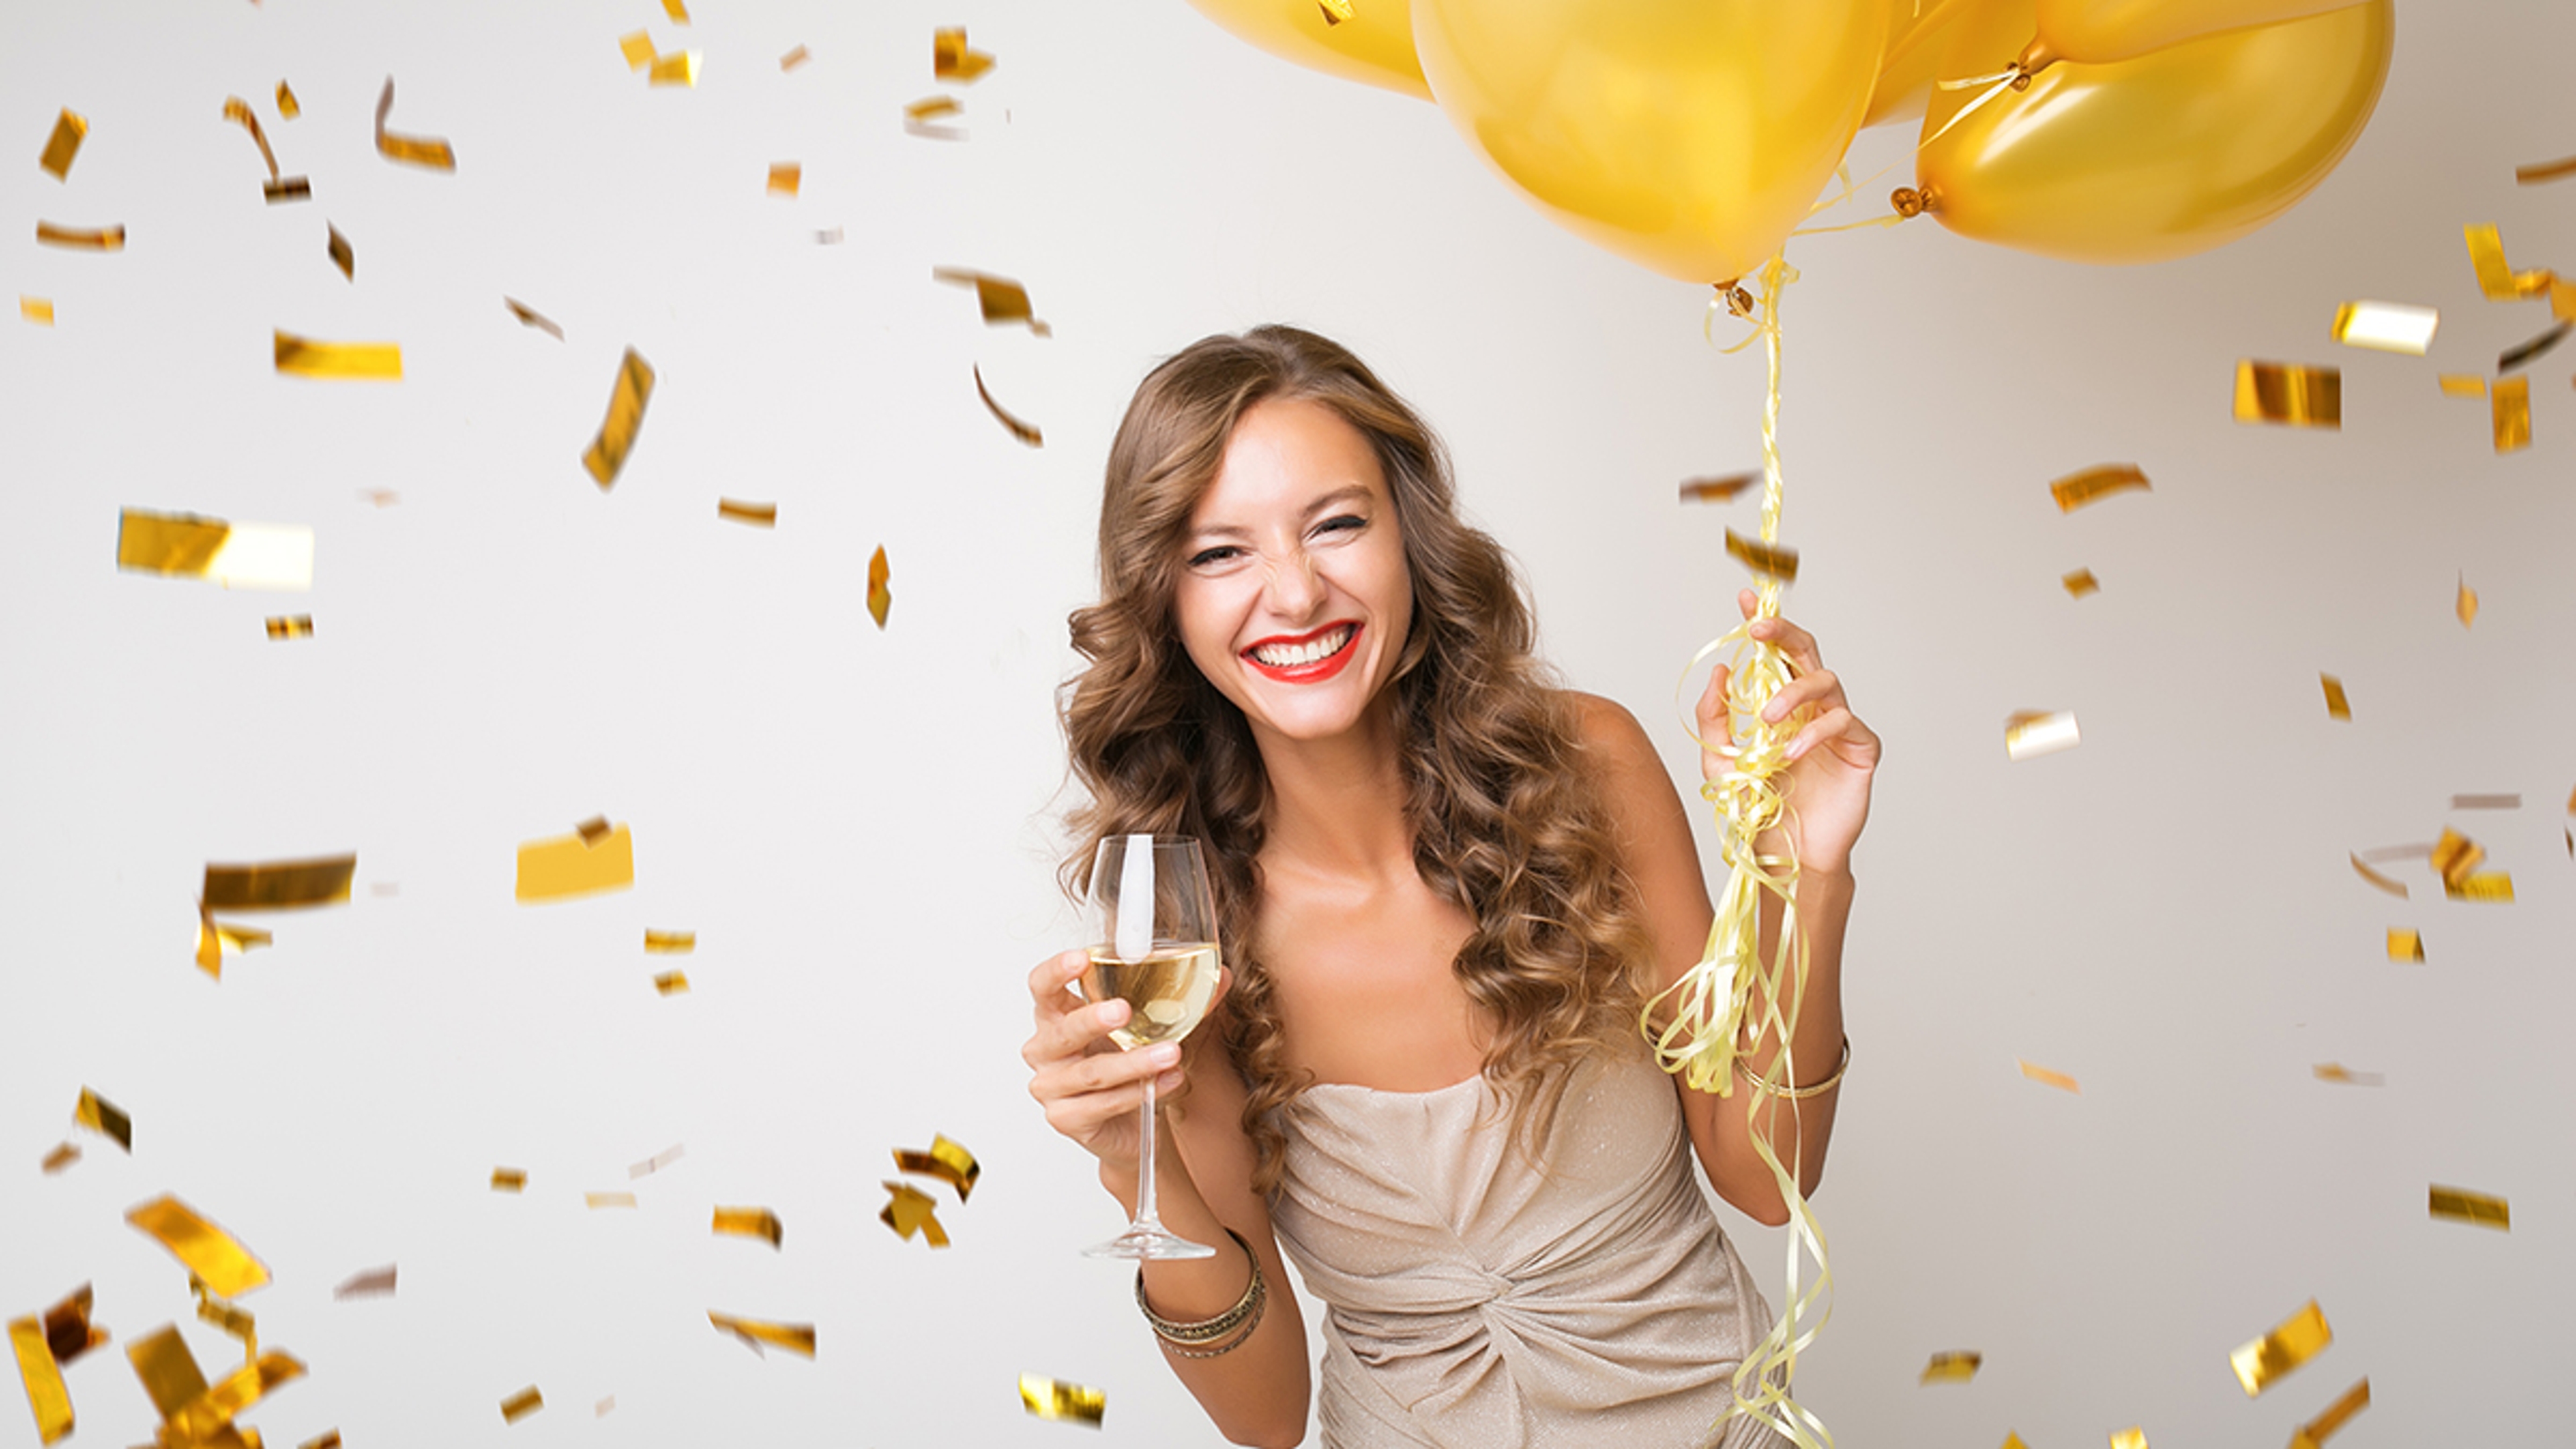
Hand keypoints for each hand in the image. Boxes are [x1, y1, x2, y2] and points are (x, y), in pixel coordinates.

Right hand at [1022, 948, 1193, 1173]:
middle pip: (1062, 1030)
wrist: (1137, 1125)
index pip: (1042, 986)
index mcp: (1057, 1015)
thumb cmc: (1134, 1067)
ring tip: (1171, 1053)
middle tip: (1124, 1010)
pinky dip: (1138, 1092)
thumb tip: (1223, 975)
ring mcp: (1051, 1087)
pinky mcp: (1065, 1119)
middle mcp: (1045, 1050)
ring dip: (1133, 1062)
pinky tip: (1169, 1082)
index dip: (1056, 971)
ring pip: (1092, 1072)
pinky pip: (1102, 1104)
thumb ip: (1188, 1001)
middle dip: (1093, 1019)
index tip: (1081, 959)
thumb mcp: (1160, 1028)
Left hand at [1697, 589, 1880, 876]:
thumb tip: (1720, 671)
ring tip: (1766, 720)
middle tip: (1758, 630)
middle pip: (1806, 651)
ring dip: (1792, 693)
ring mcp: (1839, 725)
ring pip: (1825, 681)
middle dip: (1783, 633)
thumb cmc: (1760, 807)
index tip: (1744, 601)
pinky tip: (1789, 754)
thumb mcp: (1720, 760)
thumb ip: (1715, 717)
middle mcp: (1812, 707)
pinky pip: (1843, 721)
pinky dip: (1813, 733)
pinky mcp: (1861, 749)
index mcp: (1781, 704)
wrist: (1787, 854)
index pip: (1776, 654)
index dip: (1764, 624)